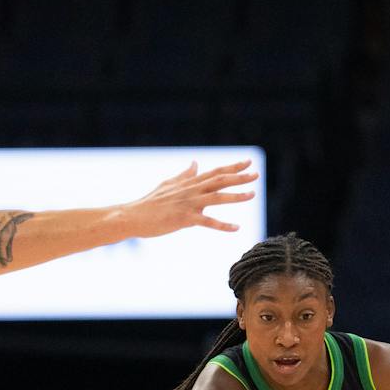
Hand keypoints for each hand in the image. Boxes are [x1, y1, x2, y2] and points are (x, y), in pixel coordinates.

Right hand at [125, 160, 257, 236]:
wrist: (132, 216)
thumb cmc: (149, 203)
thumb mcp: (168, 184)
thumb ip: (184, 175)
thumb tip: (195, 163)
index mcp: (188, 183)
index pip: (215, 172)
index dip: (232, 166)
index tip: (248, 162)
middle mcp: (190, 190)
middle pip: (219, 180)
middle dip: (239, 176)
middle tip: (256, 174)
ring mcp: (187, 204)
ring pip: (216, 197)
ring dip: (236, 196)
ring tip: (253, 194)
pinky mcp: (183, 219)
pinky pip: (207, 222)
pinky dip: (223, 225)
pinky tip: (236, 227)